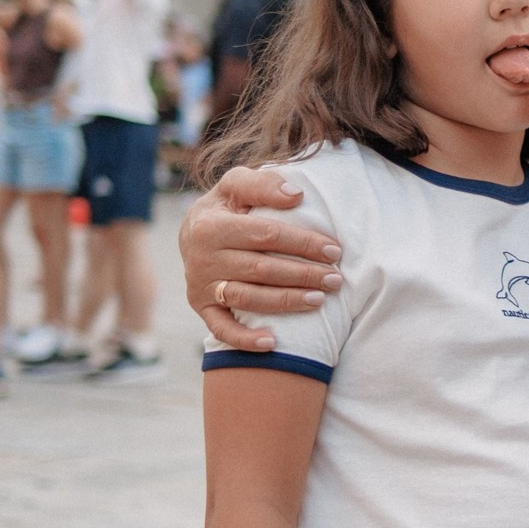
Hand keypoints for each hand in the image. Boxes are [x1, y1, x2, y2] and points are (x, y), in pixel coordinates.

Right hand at [182, 165, 341, 350]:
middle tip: (336, 279)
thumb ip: (263, 184)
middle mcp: (202, 257)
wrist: (192, 233)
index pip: (266, 234)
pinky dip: (244, 339)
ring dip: (286, 302)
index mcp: (211, 225)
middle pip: (262, 269)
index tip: (334, 250)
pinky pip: (221, 328)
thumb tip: (296, 194)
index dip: (303, 242)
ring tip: (320, 300)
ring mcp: (200, 285)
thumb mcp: (236, 185)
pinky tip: (272, 343)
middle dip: (303, 274)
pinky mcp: (200, 306)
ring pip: (248, 298)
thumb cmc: (226, 208)